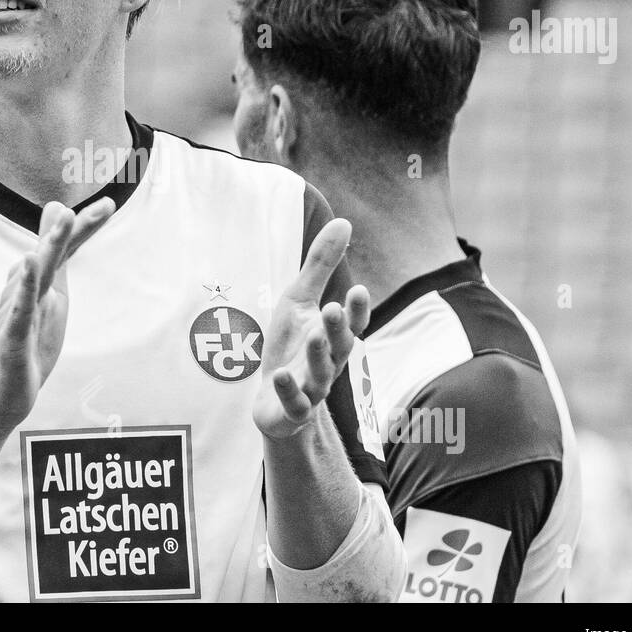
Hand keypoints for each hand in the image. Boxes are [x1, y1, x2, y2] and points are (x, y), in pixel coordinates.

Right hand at [0, 199, 113, 430]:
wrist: (1, 394)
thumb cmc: (28, 342)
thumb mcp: (51, 295)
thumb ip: (57, 259)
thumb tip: (59, 219)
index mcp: (38, 282)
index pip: (64, 250)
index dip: (86, 228)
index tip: (110, 205)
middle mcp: (24, 290)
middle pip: (50, 255)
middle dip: (68, 231)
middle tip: (88, 207)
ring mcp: (17, 312)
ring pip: (35, 276)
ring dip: (49, 247)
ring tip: (64, 221)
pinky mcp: (11, 337)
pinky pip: (18, 310)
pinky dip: (24, 287)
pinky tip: (28, 264)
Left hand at [253, 218, 369, 439]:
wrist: (271, 398)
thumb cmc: (290, 344)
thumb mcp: (299, 300)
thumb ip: (321, 265)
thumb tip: (344, 221)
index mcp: (333, 337)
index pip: (353, 323)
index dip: (357, 310)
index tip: (359, 289)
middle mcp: (328, 363)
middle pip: (339, 348)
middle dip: (337, 329)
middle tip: (333, 309)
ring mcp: (312, 389)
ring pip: (320, 375)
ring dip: (317, 357)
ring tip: (313, 336)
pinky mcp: (292, 410)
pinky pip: (295, 404)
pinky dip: (290, 391)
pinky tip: (282, 375)